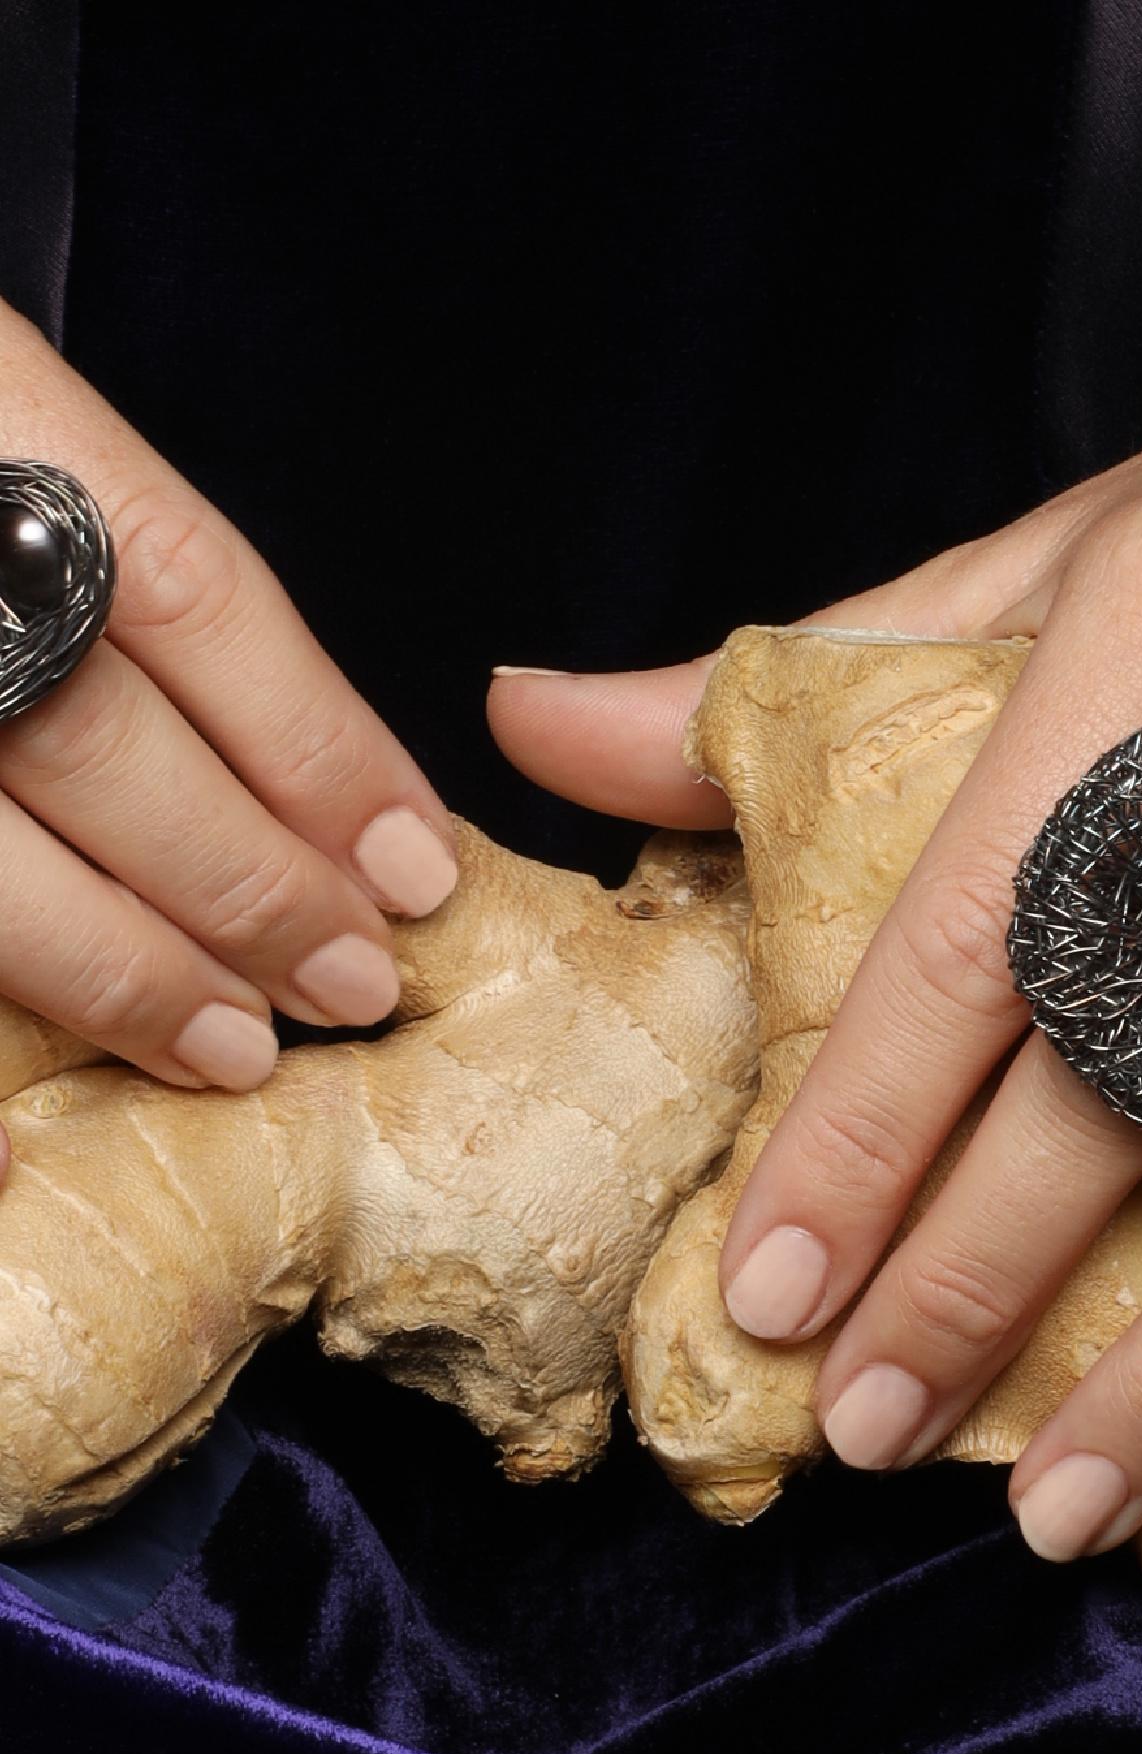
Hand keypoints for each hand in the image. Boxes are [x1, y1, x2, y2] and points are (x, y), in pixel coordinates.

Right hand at [0, 306, 457, 1121]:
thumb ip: (98, 552)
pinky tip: (27, 1125)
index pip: (191, 588)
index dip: (320, 742)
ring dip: (119, 965)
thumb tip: (306, 775)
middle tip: (355, 981)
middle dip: (247, 880)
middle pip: (94, 732)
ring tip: (235, 1046)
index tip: (415, 859)